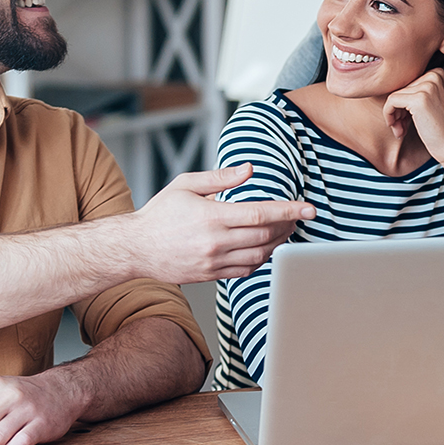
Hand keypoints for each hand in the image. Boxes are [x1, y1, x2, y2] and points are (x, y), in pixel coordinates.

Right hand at [131, 164, 313, 282]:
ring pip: (260, 255)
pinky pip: (246, 270)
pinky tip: (266, 247)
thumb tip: (249, 170)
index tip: (308, 208)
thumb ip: (220, 178)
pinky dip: (262, 259)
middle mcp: (216, 241)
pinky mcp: (212, 274)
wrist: (136, 249)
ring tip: (285, 230)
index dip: (289, 210)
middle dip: (287, 225)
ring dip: (278, 243)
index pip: (261, 213)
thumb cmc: (159, 213)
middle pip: (266, 234)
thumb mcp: (186, 185)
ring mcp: (214, 261)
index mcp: (212, 216)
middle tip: (297, 216)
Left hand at [382, 68, 443, 162]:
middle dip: (398, 110)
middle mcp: (434, 75)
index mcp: (439, 73)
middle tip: (402, 127)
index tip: (407, 119)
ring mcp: (427, 86)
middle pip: (401, 89)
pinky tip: (399, 130)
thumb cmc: (441, 128)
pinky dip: (389, 116)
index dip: (404, 103)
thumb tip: (390, 84)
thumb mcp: (434, 101)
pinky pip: (391, 101)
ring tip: (401, 130)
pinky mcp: (419, 99)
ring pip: (394, 95)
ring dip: (394, 116)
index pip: (408, 83)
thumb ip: (418, 90)